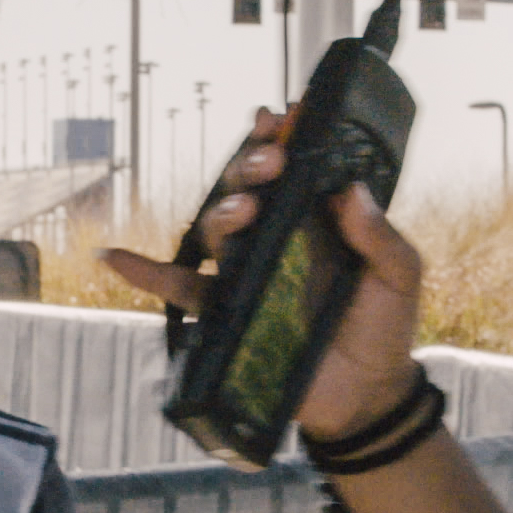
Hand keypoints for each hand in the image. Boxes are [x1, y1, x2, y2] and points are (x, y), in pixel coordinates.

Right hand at [97, 107, 429, 441]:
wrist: (368, 394)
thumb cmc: (384, 328)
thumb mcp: (398, 276)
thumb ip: (379, 236)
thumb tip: (350, 190)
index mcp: (314, 224)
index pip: (291, 171)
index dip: (280, 140)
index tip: (281, 117)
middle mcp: (275, 241)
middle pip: (247, 192)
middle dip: (252, 167)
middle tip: (271, 162)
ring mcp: (247, 275)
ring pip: (217, 232)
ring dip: (222, 212)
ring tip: (243, 209)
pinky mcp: (226, 314)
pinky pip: (178, 290)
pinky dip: (144, 273)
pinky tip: (113, 255)